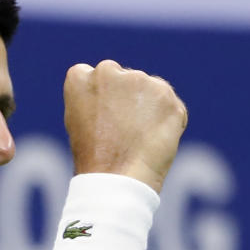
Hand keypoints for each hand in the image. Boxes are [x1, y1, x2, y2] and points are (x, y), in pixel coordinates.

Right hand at [63, 60, 187, 192]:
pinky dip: (168, 120)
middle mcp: (108, 71)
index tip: (103, 117)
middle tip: (123, 130)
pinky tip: (154, 140)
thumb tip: (116, 92)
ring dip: (149, 107)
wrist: (116, 178)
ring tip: (138, 139)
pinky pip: (171, 106)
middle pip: (124, 78)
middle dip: (128, 97)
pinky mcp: (166, 95)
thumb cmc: (93, 157)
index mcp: (79, 76)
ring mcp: (140, 81)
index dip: (102, 97)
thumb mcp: (78, 121)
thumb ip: (95, 97)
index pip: (96, 76)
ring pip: (150, 90)